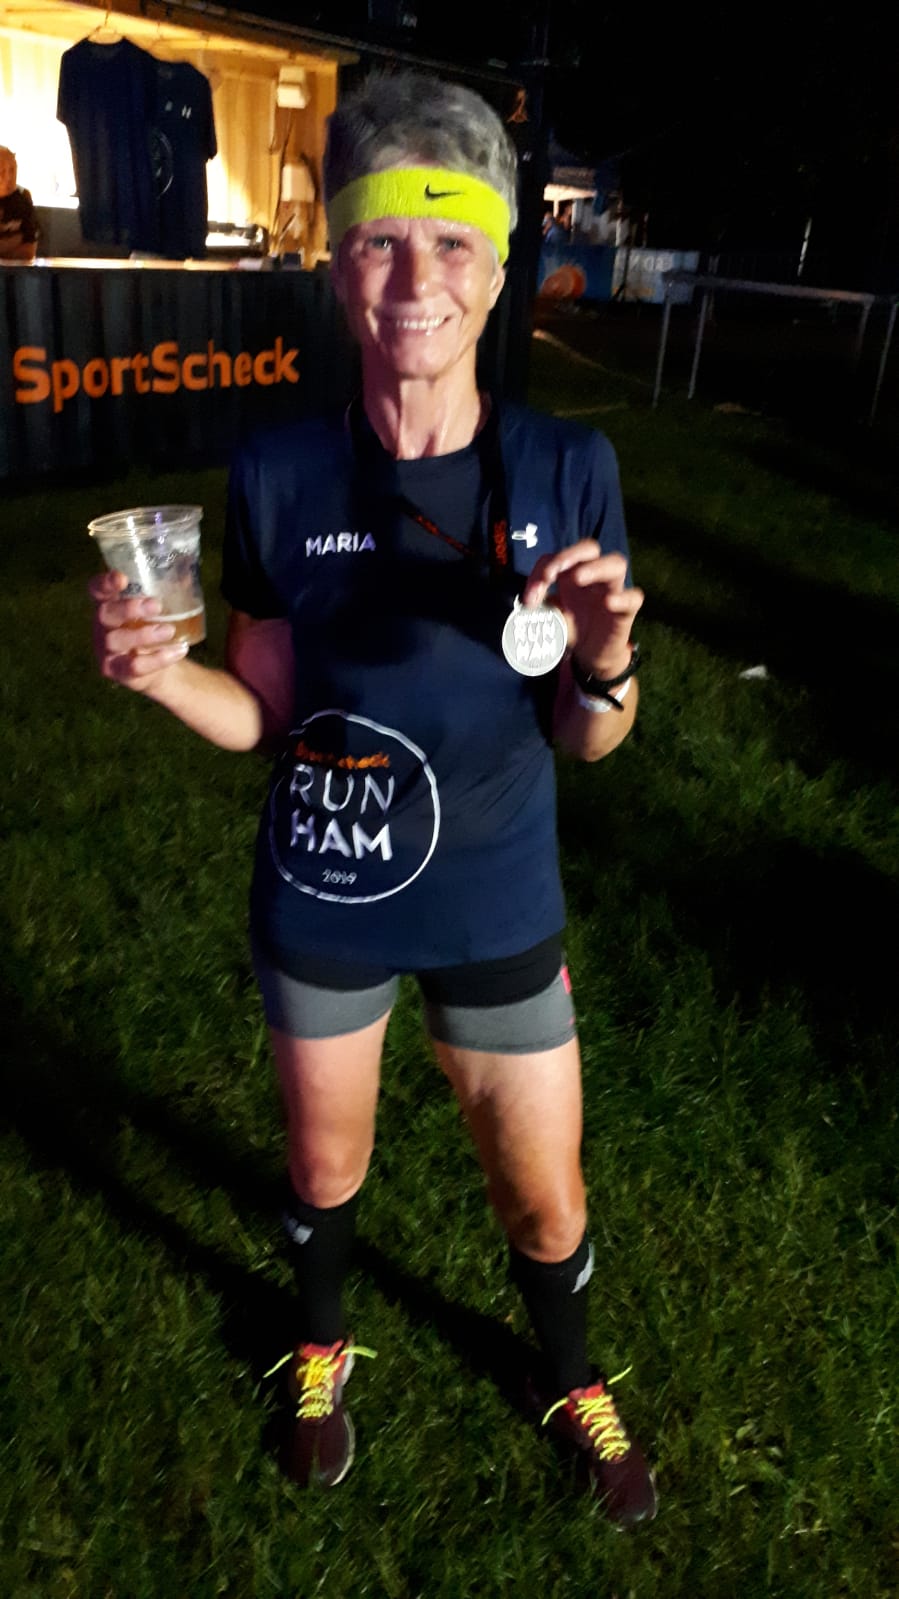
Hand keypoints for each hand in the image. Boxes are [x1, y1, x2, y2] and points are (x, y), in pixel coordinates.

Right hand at [89, 570, 189, 689]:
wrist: (156, 665)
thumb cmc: (152, 627)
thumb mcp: (154, 609)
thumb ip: (163, 592)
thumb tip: (190, 575)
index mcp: (108, 604)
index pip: (97, 589)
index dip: (104, 583)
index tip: (122, 578)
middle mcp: (102, 626)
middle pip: (106, 614)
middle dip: (129, 608)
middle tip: (156, 605)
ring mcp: (106, 650)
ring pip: (118, 640)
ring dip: (144, 634)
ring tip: (169, 630)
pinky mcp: (116, 670)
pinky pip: (135, 666)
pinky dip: (158, 659)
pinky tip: (178, 651)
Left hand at [521, 540, 643, 676]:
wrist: (590, 654)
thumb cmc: (572, 627)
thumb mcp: (550, 615)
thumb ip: (539, 606)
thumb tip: (526, 602)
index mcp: (573, 572)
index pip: (559, 557)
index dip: (543, 570)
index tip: (530, 596)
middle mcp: (594, 575)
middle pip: (590, 548)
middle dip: (570, 555)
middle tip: (552, 572)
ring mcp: (613, 589)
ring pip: (616, 563)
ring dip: (596, 567)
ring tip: (578, 578)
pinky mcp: (627, 610)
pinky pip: (634, 597)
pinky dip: (623, 597)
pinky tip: (608, 603)